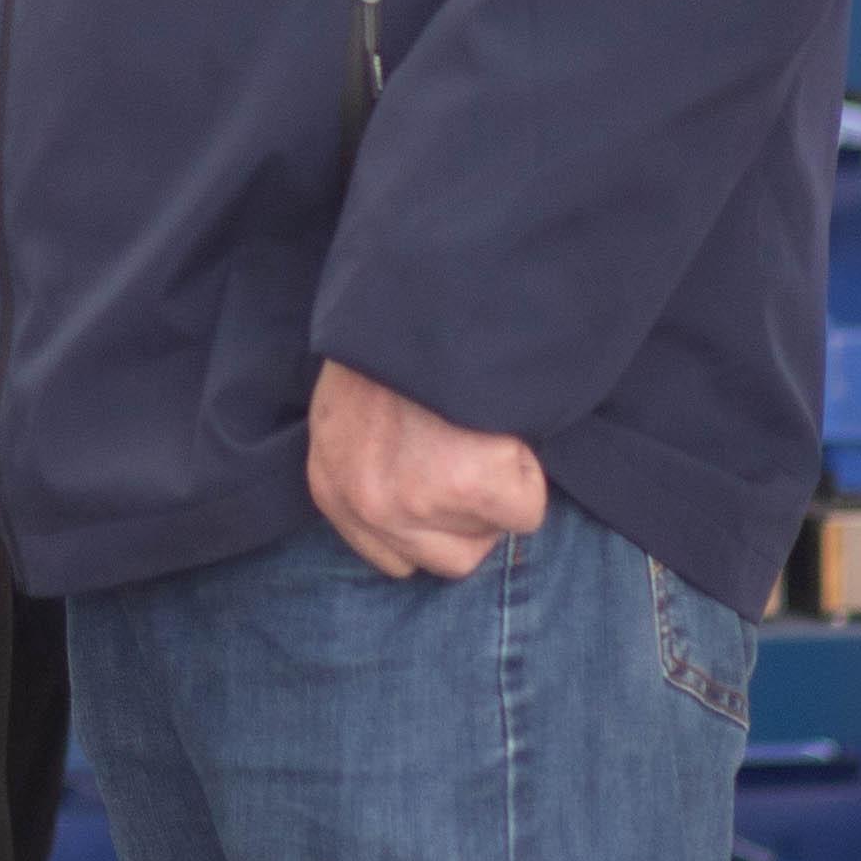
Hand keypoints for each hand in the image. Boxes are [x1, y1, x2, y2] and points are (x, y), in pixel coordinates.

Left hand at [306, 355, 550, 581]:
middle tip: (473, 457)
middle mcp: (366, 506)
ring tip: (480, 432)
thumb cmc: (387, 347)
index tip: (447, 487)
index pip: (394, 557)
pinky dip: (527, 474)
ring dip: (499, 491)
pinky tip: (502, 431)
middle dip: (473, 518)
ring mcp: (413, 502)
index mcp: (332, 488)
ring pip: (489, 535)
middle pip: (448, 560)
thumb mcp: (350, 414)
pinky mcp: (464, 487)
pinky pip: (524, 511)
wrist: (413, 301)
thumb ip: (374, 466)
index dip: (433, 526)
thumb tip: (424, 492)